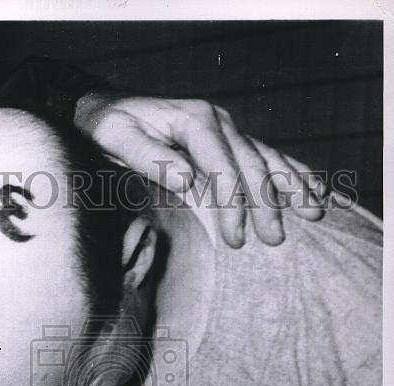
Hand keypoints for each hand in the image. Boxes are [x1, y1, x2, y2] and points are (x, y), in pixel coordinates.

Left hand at [74, 93, 325, 248]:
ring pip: (268, 159)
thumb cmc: (110, 126)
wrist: (108, 107)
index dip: (232, 204)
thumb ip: (149, 157)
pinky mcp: (230, 140)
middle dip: (266, 204)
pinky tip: (315, 189)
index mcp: (195, 120)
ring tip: (314, 214)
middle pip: (251, 165)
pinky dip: (293, 173)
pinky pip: (267, 157)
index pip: (222, 166)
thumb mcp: (116, 137)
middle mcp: (219, 120)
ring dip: (292, 187)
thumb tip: (186, 180)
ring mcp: (228, 128)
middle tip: (274, 239)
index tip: (237, 238)